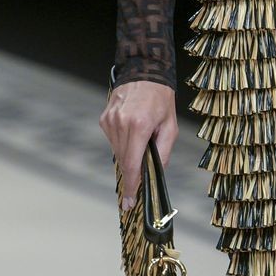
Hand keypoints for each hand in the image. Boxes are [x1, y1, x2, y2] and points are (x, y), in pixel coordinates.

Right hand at [100, 78, 178, 209]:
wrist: (144, 73)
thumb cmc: (161, 99)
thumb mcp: (171, 126)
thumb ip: (163, 152)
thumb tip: (156, 173)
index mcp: (140, 126)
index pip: (132, 164)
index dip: (131, 185)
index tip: (129, 202)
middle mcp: (121, 123)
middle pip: (123, 161)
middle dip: (131, 173)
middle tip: (138, 183)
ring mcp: (110, 121)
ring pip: (117, 152)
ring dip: (127, 156)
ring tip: (140, 144)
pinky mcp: (104, 118)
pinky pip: (113, 140)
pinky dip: (122, 144)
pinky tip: (132, 133)